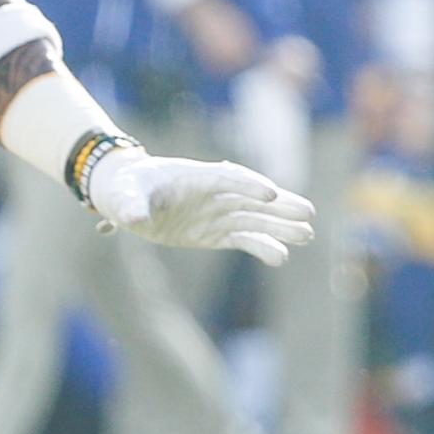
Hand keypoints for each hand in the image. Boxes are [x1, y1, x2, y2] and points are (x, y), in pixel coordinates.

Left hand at [86, 149, 316, 265]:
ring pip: (255, 219)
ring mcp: (217, 213)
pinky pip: (244, 240)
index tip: (270, 193)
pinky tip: (282, 257)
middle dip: (280, 204)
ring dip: (281, 227)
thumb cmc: (128, 188)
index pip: (228, 178)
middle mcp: (214, 193)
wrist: (129, 197)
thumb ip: (131, 205)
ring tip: (307, 235)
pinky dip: (263, 247)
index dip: (249, 185)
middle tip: (308, 213)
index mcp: (197, 175)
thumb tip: (134, 219)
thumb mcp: (125, 196)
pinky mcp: (216, 232)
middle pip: (253, 197)